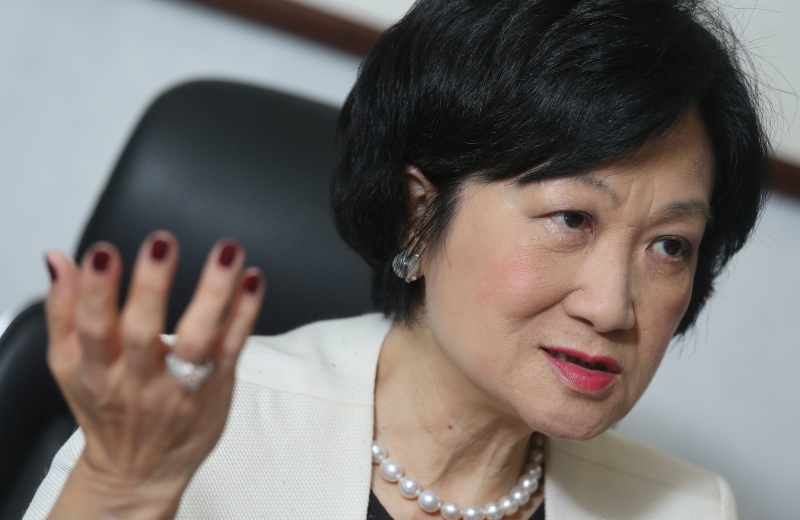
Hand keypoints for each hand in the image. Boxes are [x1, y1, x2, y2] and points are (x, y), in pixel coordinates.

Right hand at [44, 231, 264, 517]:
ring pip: (198, 339)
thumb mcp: (68, 366)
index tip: (103, 254)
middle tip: (161, 243)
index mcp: (96, 370)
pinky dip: (245, 312)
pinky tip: (253, 279)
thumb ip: (64, 310)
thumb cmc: (106, 409)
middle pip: (143, 332)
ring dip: (213, 292)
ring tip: (226, 253)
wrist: (141, 469)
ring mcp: (182, 385)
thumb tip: (60, 260)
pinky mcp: (218, 384)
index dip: (95, 291)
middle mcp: (138, 379)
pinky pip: (233, 346)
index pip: (91, 329)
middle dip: (152, 286)